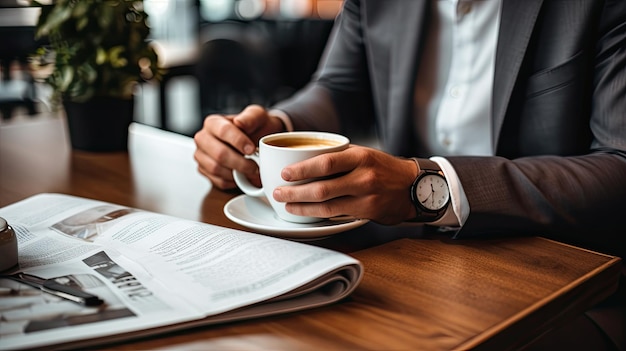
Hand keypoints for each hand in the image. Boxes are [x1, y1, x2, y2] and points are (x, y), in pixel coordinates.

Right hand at [193, 105, 284, 188]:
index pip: (223, 131)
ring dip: (237, 173)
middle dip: (240, 162)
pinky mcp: (204, 171)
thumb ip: (251, 117)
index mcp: (213, 122)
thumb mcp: (258, 116)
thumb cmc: (255, 128)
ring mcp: (201, 156)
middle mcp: (203, 138)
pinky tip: (242, 176)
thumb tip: (240, 122)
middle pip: (218, 154)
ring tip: (251, 170)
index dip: (238, 141)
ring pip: (216, 169)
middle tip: (255, 166)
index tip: (252, 149)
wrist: (257, 142)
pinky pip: (217, 181)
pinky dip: (233, 182)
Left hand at [272, 146, 418, 224]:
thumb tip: (304, 158)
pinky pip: (336, 215)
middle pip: (322, 188)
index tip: (284, 173)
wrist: (413, 186)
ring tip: (286, 204)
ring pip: (327, 206)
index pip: (325, 163)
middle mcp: (364, 177)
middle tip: (278, 192)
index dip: (302, 170)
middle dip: (295, 192)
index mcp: (360, 156)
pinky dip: (317, 214)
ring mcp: (366, 197)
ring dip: (302, 206)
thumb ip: (338, 156)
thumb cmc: (383, 168)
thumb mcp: (364, 154)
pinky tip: (305, 212)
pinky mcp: (367, 213)